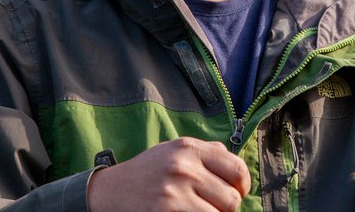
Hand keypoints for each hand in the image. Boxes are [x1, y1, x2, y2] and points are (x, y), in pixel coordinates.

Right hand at [87, 137, 250, 211]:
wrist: (111, 190)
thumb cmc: (149, 171)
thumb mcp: (175, 150)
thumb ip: (207, 152)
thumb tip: (236, 167)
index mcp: (189, 148)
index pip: (237, 169)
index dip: (242, 185)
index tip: (236, 192)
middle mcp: (183, 167)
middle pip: (231, 198)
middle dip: (226, 207)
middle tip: (212, 205)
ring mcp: (174, 192)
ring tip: (199, 210)